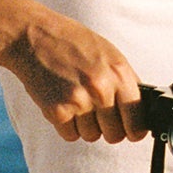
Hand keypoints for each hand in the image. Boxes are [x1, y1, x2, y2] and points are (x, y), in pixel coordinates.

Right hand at [0, 0, 146, 145]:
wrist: (31, 35)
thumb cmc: (72, 44)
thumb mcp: (108, 54)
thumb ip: (125, 83)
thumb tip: (142, 115)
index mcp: (118, 73)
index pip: (138, 121)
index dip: (134, 130)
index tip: (129, 130)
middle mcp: (101, 88)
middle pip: (115, 135)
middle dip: (107, 129)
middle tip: (95, 112)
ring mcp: (79, 101)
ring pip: (92, 136)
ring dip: (84, 125)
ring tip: (74, 99)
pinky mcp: (58, 111)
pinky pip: (71, 136)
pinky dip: (66, 125)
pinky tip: (61, 102)